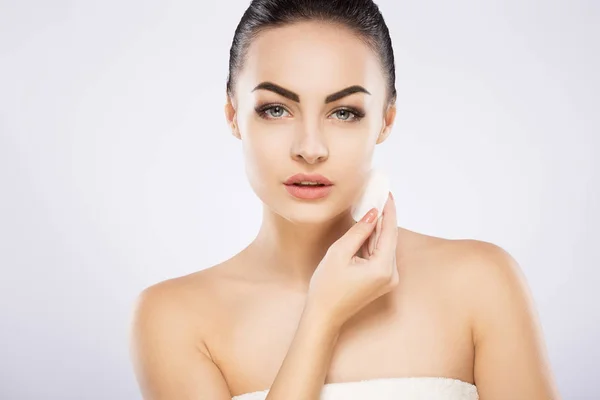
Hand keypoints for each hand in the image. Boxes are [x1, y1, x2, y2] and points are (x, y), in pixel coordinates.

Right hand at [306, 192, 398, 329]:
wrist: (325, 315)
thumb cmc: (327, 287)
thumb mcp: (339, 253)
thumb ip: (359, 231)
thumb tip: (373, 214)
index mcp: (383, 268)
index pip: (389, 231)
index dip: (388, 210)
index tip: (387, 193)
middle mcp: (391, 274)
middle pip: (389, 238)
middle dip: (384, 217)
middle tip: (380, 195)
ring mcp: (388, 279)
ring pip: (385, 246)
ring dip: (378, 228)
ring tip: (373, 206)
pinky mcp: (381, 280)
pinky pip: (380, 255)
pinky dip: (374, 241)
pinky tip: (368, 227)